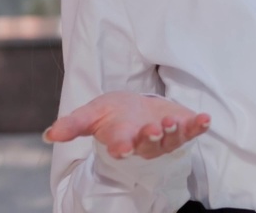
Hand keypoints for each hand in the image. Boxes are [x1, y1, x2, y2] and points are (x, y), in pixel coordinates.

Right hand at [43, 91, 211, 160]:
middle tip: (153, 130)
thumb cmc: (114, 113)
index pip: (121, 147)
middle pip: (149, 145)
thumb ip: (73, 125)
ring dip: (174, 132)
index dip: (121, 148)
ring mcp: (165, 137)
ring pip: (171, 140)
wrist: (138, 107)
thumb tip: (49, 135)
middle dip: (151, 138)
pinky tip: (206, 119)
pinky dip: (199, 126)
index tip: (121, 148)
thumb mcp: (92, 113)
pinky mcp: (182, 127)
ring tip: (171, 122)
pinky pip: (192, 130)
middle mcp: (144, 143)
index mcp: (122, 140)